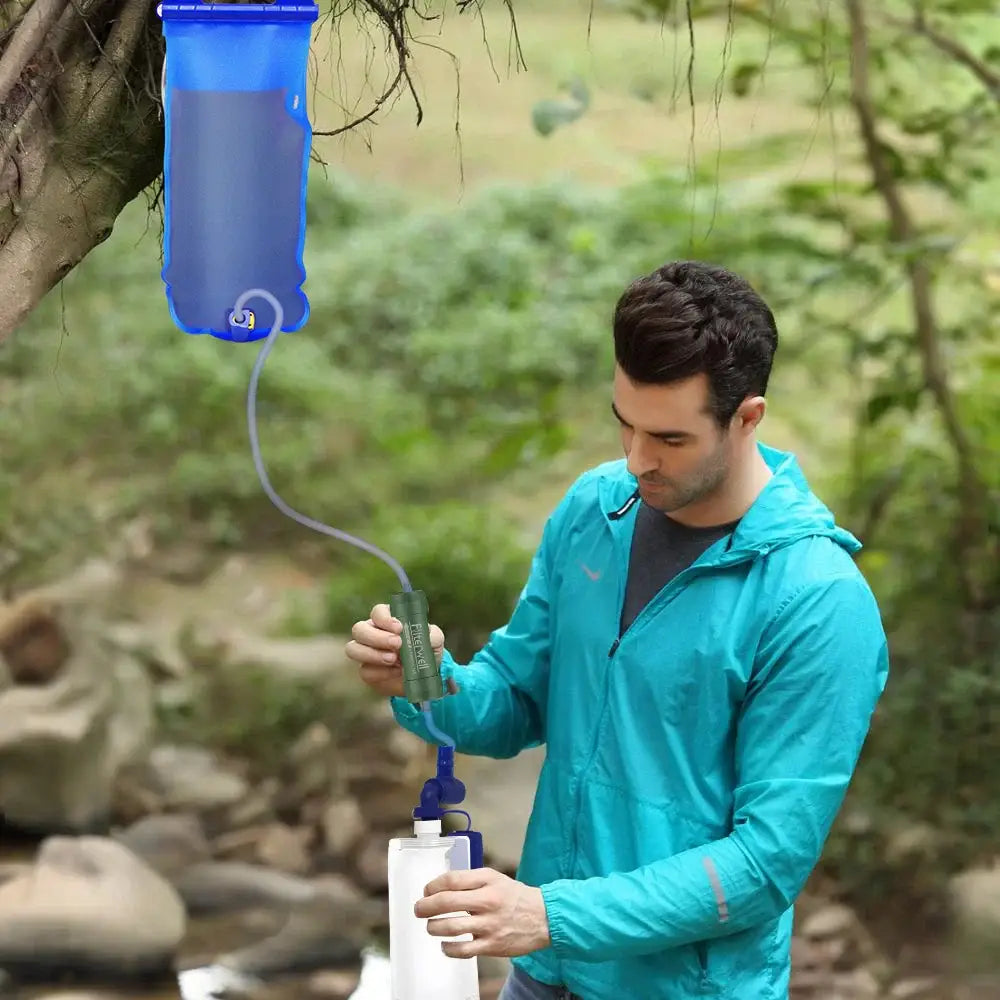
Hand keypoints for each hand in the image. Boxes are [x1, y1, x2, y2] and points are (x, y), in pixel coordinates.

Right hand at [345, 602, 444, 697]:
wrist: (423, 676)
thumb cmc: (426, 650)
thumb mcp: (435, 640)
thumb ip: (432, 635)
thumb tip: (425, 636)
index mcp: (387, 620)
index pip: (377, 612)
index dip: (385, 618)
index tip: (399, 628)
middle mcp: (372, 633)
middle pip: (359, 629)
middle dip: (377, 637)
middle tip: (397, 645)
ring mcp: (366, 652)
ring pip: (353, 649)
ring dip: (372, 654)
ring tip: (393, 660)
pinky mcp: (367, 671)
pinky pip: (364, 671)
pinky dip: (381, 672)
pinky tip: (395, 672)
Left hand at [414, 867, 550, 958]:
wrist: (543, 917)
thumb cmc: (515, 896)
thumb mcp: (494, 878)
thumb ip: (470, 880)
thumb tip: (441, 886)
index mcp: (487, 881)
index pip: (451, 880)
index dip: (433, 885)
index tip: (427, 891)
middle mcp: (487, 902)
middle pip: (446, 902)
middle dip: (425, 906)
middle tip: (419, 909)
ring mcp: (489, 926)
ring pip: (450, 927)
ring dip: (433, 927)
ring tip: (431, 926)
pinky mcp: (492, 946)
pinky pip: (462, 950)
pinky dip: (448, 948)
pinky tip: (445, 945)